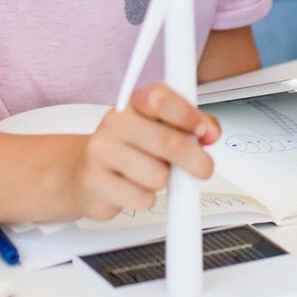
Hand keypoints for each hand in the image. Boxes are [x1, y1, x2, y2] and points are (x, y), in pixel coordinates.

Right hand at [67, 82, 220, 220]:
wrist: (86, 171)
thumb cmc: (133, 147)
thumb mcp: (164, 126)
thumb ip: (195, 125)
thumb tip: (211, 132)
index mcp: (134, 102)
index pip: (161, 98)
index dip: (188, 116)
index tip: (203, 132)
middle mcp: (115, 122)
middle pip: (168, 142)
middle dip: (195, 160)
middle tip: (203, 168)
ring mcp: (101, 151)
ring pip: (157, 176)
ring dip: (164, 181)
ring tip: (152, 173)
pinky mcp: (94, 182)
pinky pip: (141, 198)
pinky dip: (146, 198)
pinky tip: (134, 187)